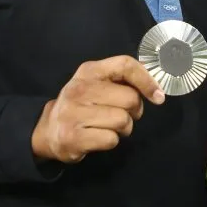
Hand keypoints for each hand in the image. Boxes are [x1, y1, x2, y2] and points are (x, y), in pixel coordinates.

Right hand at [31, 56, 164, 162]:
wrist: (49, 130)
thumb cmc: (82, 104)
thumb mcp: (96, 83)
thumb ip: (121, 79)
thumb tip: (154, 86)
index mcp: (89, 71)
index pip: (125, 65)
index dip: (146, 80)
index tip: (158, 96)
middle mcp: (79, 89)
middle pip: (130, 98)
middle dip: (134, 111)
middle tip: (123, 114)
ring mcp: (74, 113)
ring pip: (123, 120)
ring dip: (124, 128)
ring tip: (110, 126)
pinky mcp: (72, 137)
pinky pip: (111, 139)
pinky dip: (111, 141)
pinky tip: (99, 137)